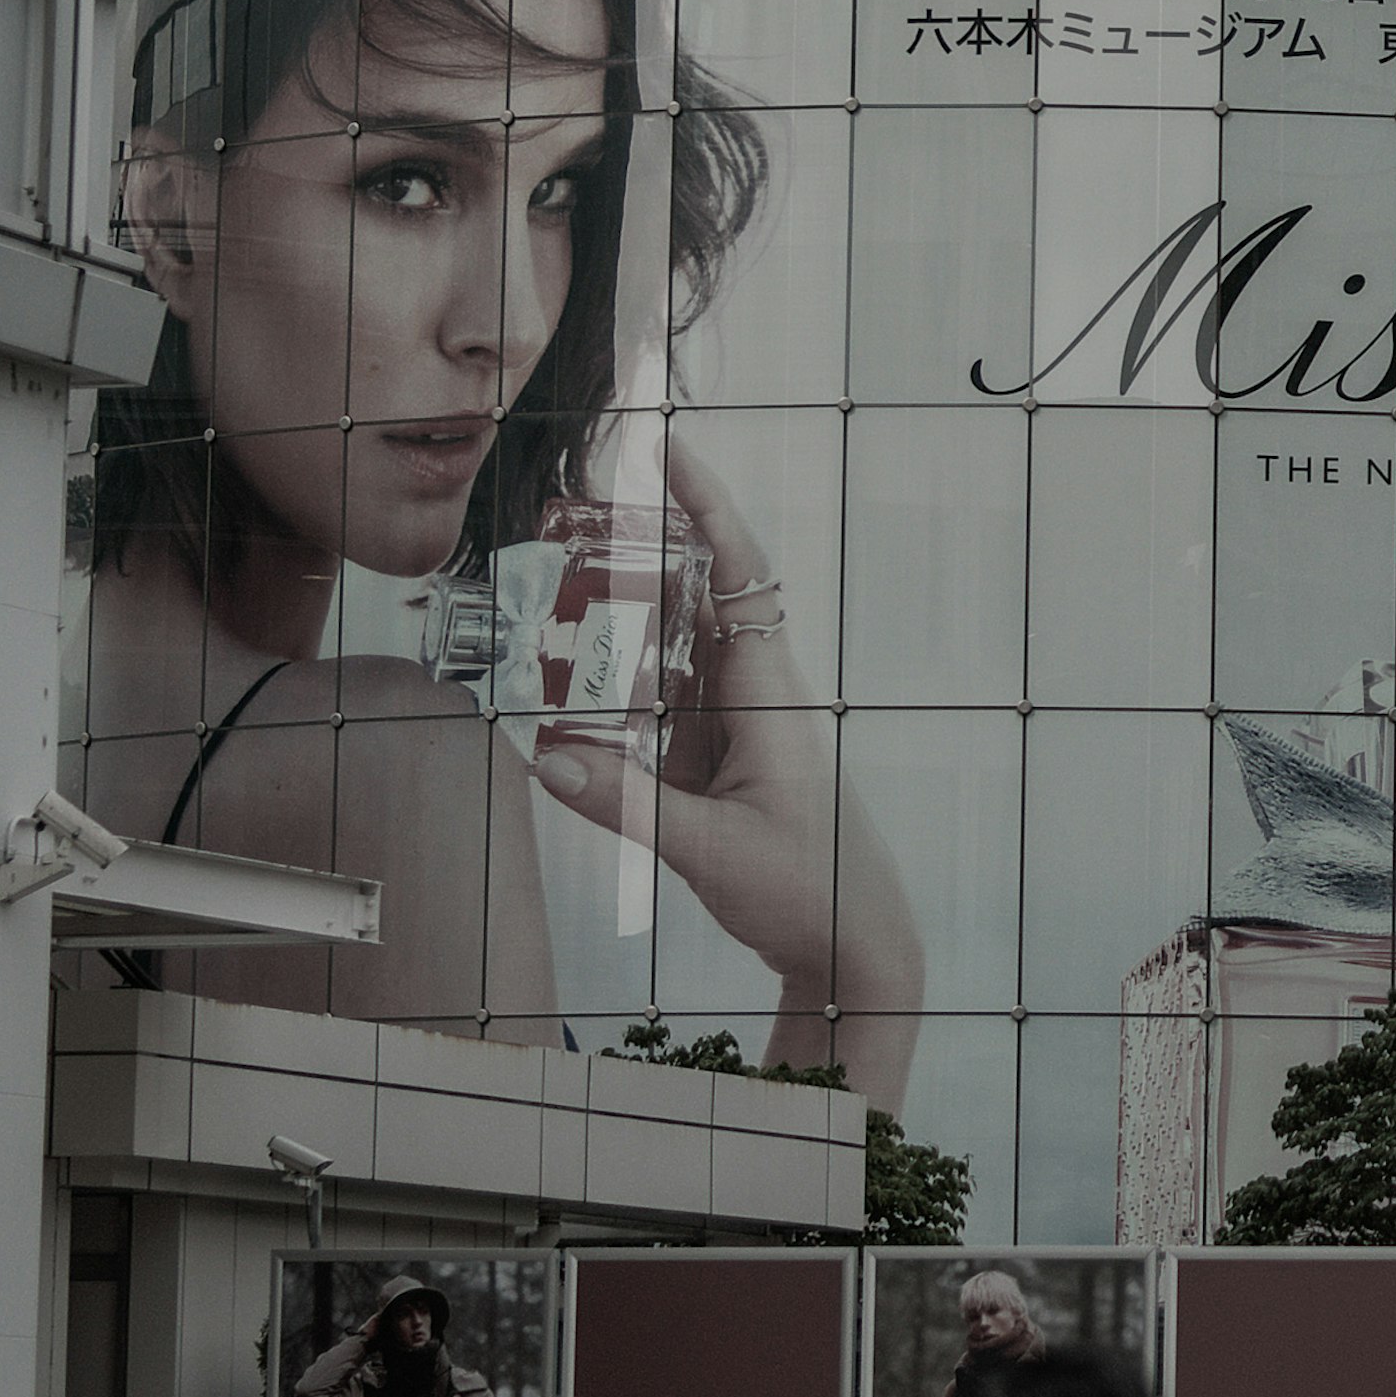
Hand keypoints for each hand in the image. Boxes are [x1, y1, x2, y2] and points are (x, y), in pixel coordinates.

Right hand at [533, 441, 923, 1104]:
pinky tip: (561, 675)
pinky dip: (611, 681)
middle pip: (693, 593)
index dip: (703, 504)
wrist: (853, 947)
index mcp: (770, 693)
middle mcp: (754, 693)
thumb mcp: (709, 850)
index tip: (665, 449)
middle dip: (637, 541)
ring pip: (668, 645)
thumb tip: (542, 756)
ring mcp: (733, 724)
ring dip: (616, 611)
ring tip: (550, 572)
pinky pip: (656, 701)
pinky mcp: (713, 758)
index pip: (737, 572)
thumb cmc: (809, 891)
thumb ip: (627, 805)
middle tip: (570, 500)